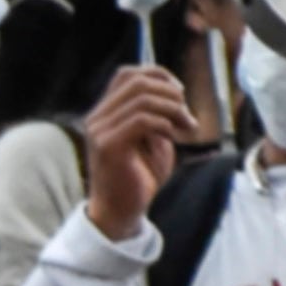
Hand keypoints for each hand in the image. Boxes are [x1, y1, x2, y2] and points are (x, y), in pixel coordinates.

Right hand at [81, 65, 199, 241]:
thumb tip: (175, 92)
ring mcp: (100, 130)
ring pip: (142, 99)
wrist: (121, 211)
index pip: (127, 74)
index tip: (181, 93)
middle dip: (170, 93)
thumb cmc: (140, 177)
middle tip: (187, 115)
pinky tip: (173, 137)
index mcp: (106, 112)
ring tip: (187, 128)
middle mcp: (98, 117)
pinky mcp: (108, 146)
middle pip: (136, 81)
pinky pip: (141, 120)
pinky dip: (164, 124)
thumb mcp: (153, 139)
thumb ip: (158, 115)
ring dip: (173, 110)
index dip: (158, 74)